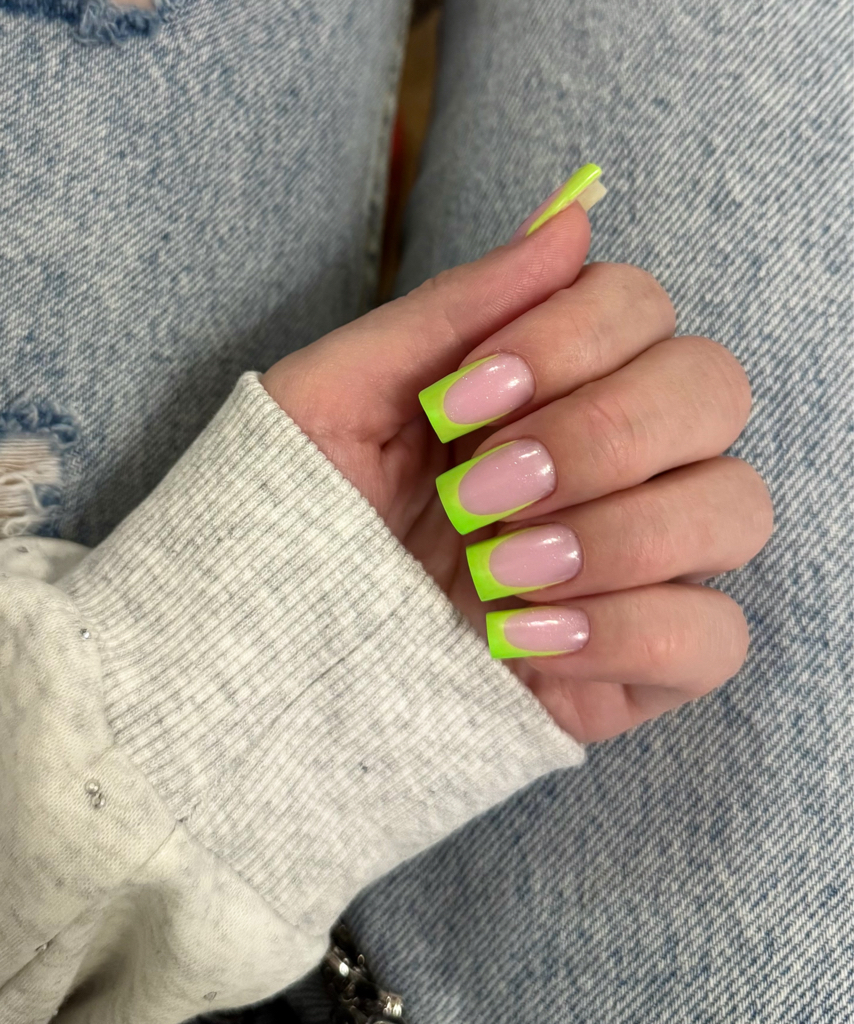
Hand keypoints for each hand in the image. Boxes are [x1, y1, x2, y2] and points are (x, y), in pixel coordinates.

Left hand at [261, 202, 771, 742]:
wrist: (265, 652)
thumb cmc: (292, 514)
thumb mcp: (340, 396)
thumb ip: (454, 307)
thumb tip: (570, 216)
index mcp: (545, 387)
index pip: (639, 309)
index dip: (570, 338)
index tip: (461, 400)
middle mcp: (608, 464)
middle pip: (714, 388)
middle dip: (601, 433)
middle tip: (483, 491)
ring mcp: (633, 566)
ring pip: (737, 506)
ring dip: (620, 532)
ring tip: (498, 572)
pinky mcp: (638, 666)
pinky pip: (718, 637)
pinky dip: (630, 631)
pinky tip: (525, 640)